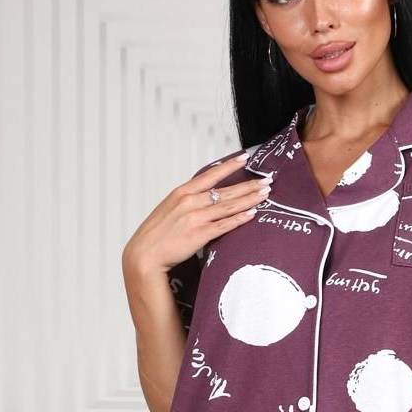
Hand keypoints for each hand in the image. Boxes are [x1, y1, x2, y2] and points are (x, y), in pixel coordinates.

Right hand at [121, 151, 270, 282]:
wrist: (144, 254)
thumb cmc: (156, 234)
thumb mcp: (169, 209)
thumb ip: (187, 201)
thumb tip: (204, 197)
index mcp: (182, 192)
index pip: (210, 175)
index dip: (230, 166)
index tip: (245, 157)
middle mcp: (190, 201)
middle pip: (225, 190)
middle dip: (248, 185)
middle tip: (266, 180)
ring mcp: (196, 218)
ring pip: (228, 206)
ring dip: (249, 199)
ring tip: (265, 194)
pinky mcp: (199, 235)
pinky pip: (224, 225)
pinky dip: (239, 219)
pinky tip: (252, 214)